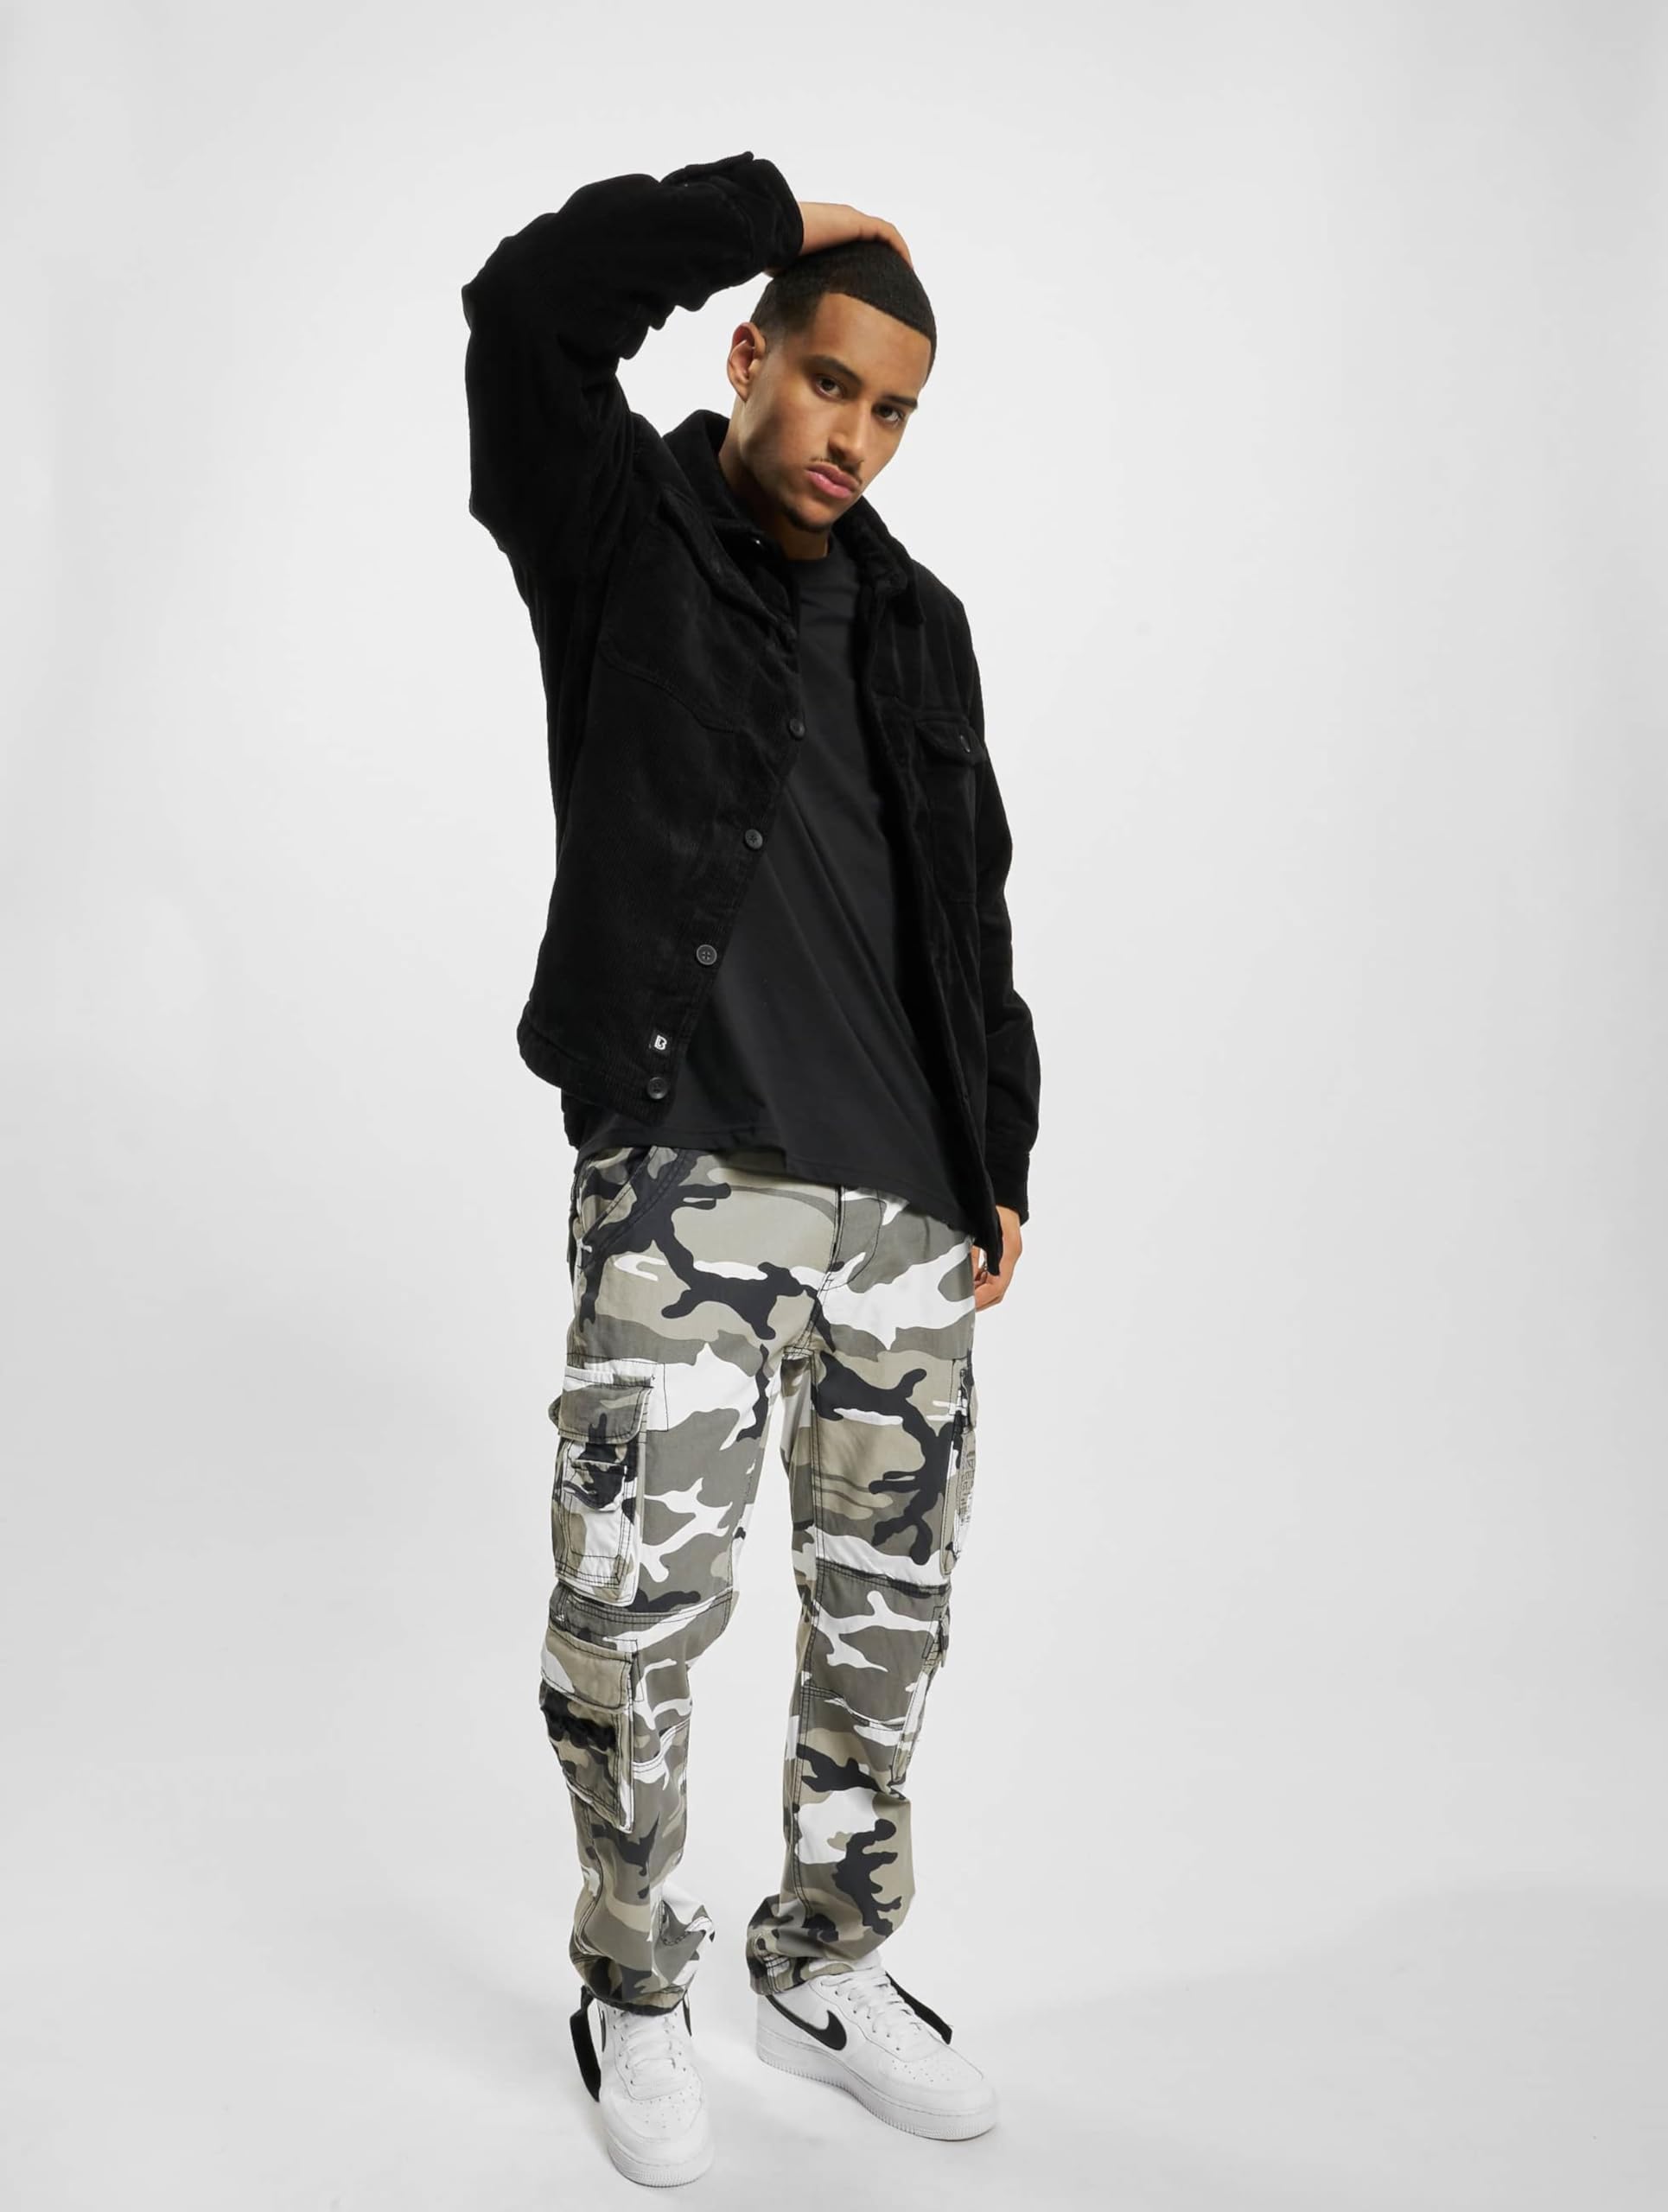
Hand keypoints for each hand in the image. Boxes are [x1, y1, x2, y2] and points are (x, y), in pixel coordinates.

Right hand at [766, 201, 912, 276]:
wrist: (771, 232)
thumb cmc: (772, 252)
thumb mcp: (786, 271)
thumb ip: (796, 282)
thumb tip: (791, 311)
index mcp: (824, 233)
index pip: (851, 246)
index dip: (864, 264)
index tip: (871, 286)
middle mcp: (839, 223)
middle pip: (870, 240)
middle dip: (883, 261)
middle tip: (893, 284)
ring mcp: (848, 220)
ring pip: (883, 237)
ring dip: (897, 254)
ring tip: (906, 276)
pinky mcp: (856, 222)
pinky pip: (888, 234)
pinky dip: (899, 249)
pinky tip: (908, 267)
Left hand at [971, 1206, 1021, 1310]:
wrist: (1002, 1187)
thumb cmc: (992, 1204)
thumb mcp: (978, 1230)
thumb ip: (972, 1253)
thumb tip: (963, 1275)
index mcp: (1008, 1251)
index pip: (997, 1286)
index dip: (982, 1298)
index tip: (966, 1305)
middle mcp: (1010, 1255)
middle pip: (998, 1289)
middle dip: (981, 1300)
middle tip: (961, 1307)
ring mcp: (1008, 1253)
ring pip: (995, 1282)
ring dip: (980, 1291)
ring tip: (961, 1295)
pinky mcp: (1002, 1249)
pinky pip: (992, 1271)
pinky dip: (980, 1279)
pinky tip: (966, 1280)